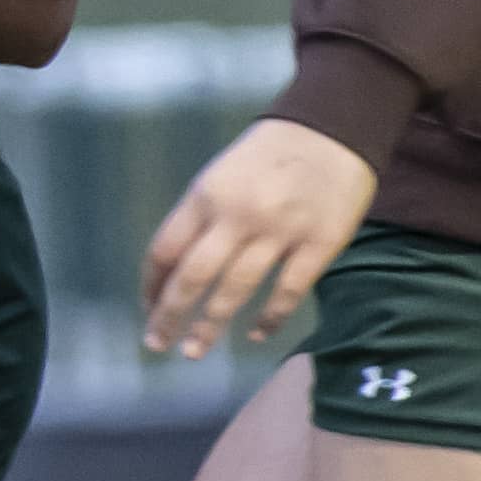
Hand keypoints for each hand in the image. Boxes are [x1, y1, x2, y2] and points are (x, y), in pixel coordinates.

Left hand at [142, 116, 374, 357]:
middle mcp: (237, 216)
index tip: (147, 309)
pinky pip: (287, 292)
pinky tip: (255, 335)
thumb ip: (198, 220)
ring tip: (194, 351)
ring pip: (235, 290)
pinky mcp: (319, 244)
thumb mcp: (219, 178)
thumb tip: (173, 271)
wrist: (332, 129)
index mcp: (206, 197)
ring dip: (210, 326)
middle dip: (170, 316)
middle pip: (193, 277)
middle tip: (158, 344)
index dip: (152, 286)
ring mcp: (280, 232)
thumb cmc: (267, 157)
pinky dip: (268, 319)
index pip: (165, 250)